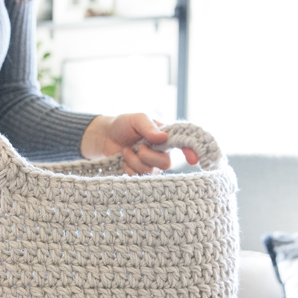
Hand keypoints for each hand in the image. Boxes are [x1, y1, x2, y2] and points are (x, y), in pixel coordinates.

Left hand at [80, 114, 198, 173]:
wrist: (104, 137)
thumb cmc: (123, 125)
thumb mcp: (136, 119)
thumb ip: (149, 127)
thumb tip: (163, 138)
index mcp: (166, 137)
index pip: (183, 144)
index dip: (191, 152)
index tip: (193, 160)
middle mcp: (162, 152)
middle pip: (166, 164)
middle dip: (148, 156)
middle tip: (137, 146)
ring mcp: (151, 165)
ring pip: (150, 171)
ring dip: (134, 161)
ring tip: (126, 151)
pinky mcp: (140, 174)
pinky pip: (138, 178)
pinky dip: (128, 169)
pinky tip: (124, 160)